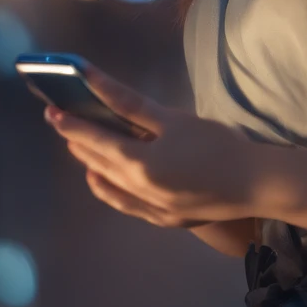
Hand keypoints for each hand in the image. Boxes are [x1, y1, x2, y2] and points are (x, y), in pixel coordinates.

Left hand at [44, 61, 257, 228]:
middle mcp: (137, 191)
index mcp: (139, 164)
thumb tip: (99, 88)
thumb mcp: (175, 119)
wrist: (253, 184)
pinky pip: (125, 204)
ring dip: (91, 165)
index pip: (96, 140)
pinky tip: (103, 180)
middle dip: (78, 142)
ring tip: (79, 148)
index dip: (73, 124)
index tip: (53, 110)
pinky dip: (109, 190)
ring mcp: (150, 209)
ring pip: (108, 186)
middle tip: (62, 122)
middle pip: (99, 163)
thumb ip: (133, 106)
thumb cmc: (216, 145)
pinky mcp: (164, 219)